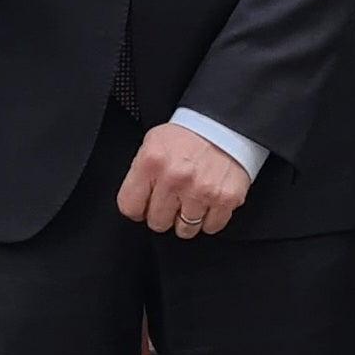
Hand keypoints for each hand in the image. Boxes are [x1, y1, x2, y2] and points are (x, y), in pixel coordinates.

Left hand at [116, 123, 250, 238]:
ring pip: (184, 230)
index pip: (130, 207)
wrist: (223, 124)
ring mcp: (201, 191)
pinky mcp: (225, 199)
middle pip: (157, 223)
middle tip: (172, 198)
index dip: (138, 207)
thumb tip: (136, 201)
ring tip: (191, 198)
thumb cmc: (186, 135)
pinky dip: (210, 218)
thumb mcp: (152, 143)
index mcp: (151, 162)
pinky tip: (208, 200)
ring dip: (187, 219)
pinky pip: (211, 227)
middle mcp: (175, 178)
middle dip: (163, 213)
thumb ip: (140, 174)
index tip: (145, 204)